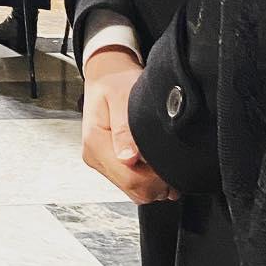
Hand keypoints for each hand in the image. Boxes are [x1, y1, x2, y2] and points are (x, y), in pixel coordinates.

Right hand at [81, 49, 178, 203]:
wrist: (107, 75)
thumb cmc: (116, 81)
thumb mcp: (121, 96)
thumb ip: (124, 128)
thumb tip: (128, 158)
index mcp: (95, 142)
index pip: (129, 179)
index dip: (156, 177)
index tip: (169, 160)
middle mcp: (94, 156)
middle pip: (133, 189)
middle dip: (157, 181)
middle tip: (171, 158)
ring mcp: (100, 161)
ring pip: (134, 190)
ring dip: (154, 181)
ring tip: (164, 156)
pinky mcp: (108, 163)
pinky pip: (132, 183)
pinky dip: (148, 178)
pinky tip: (156, 161)